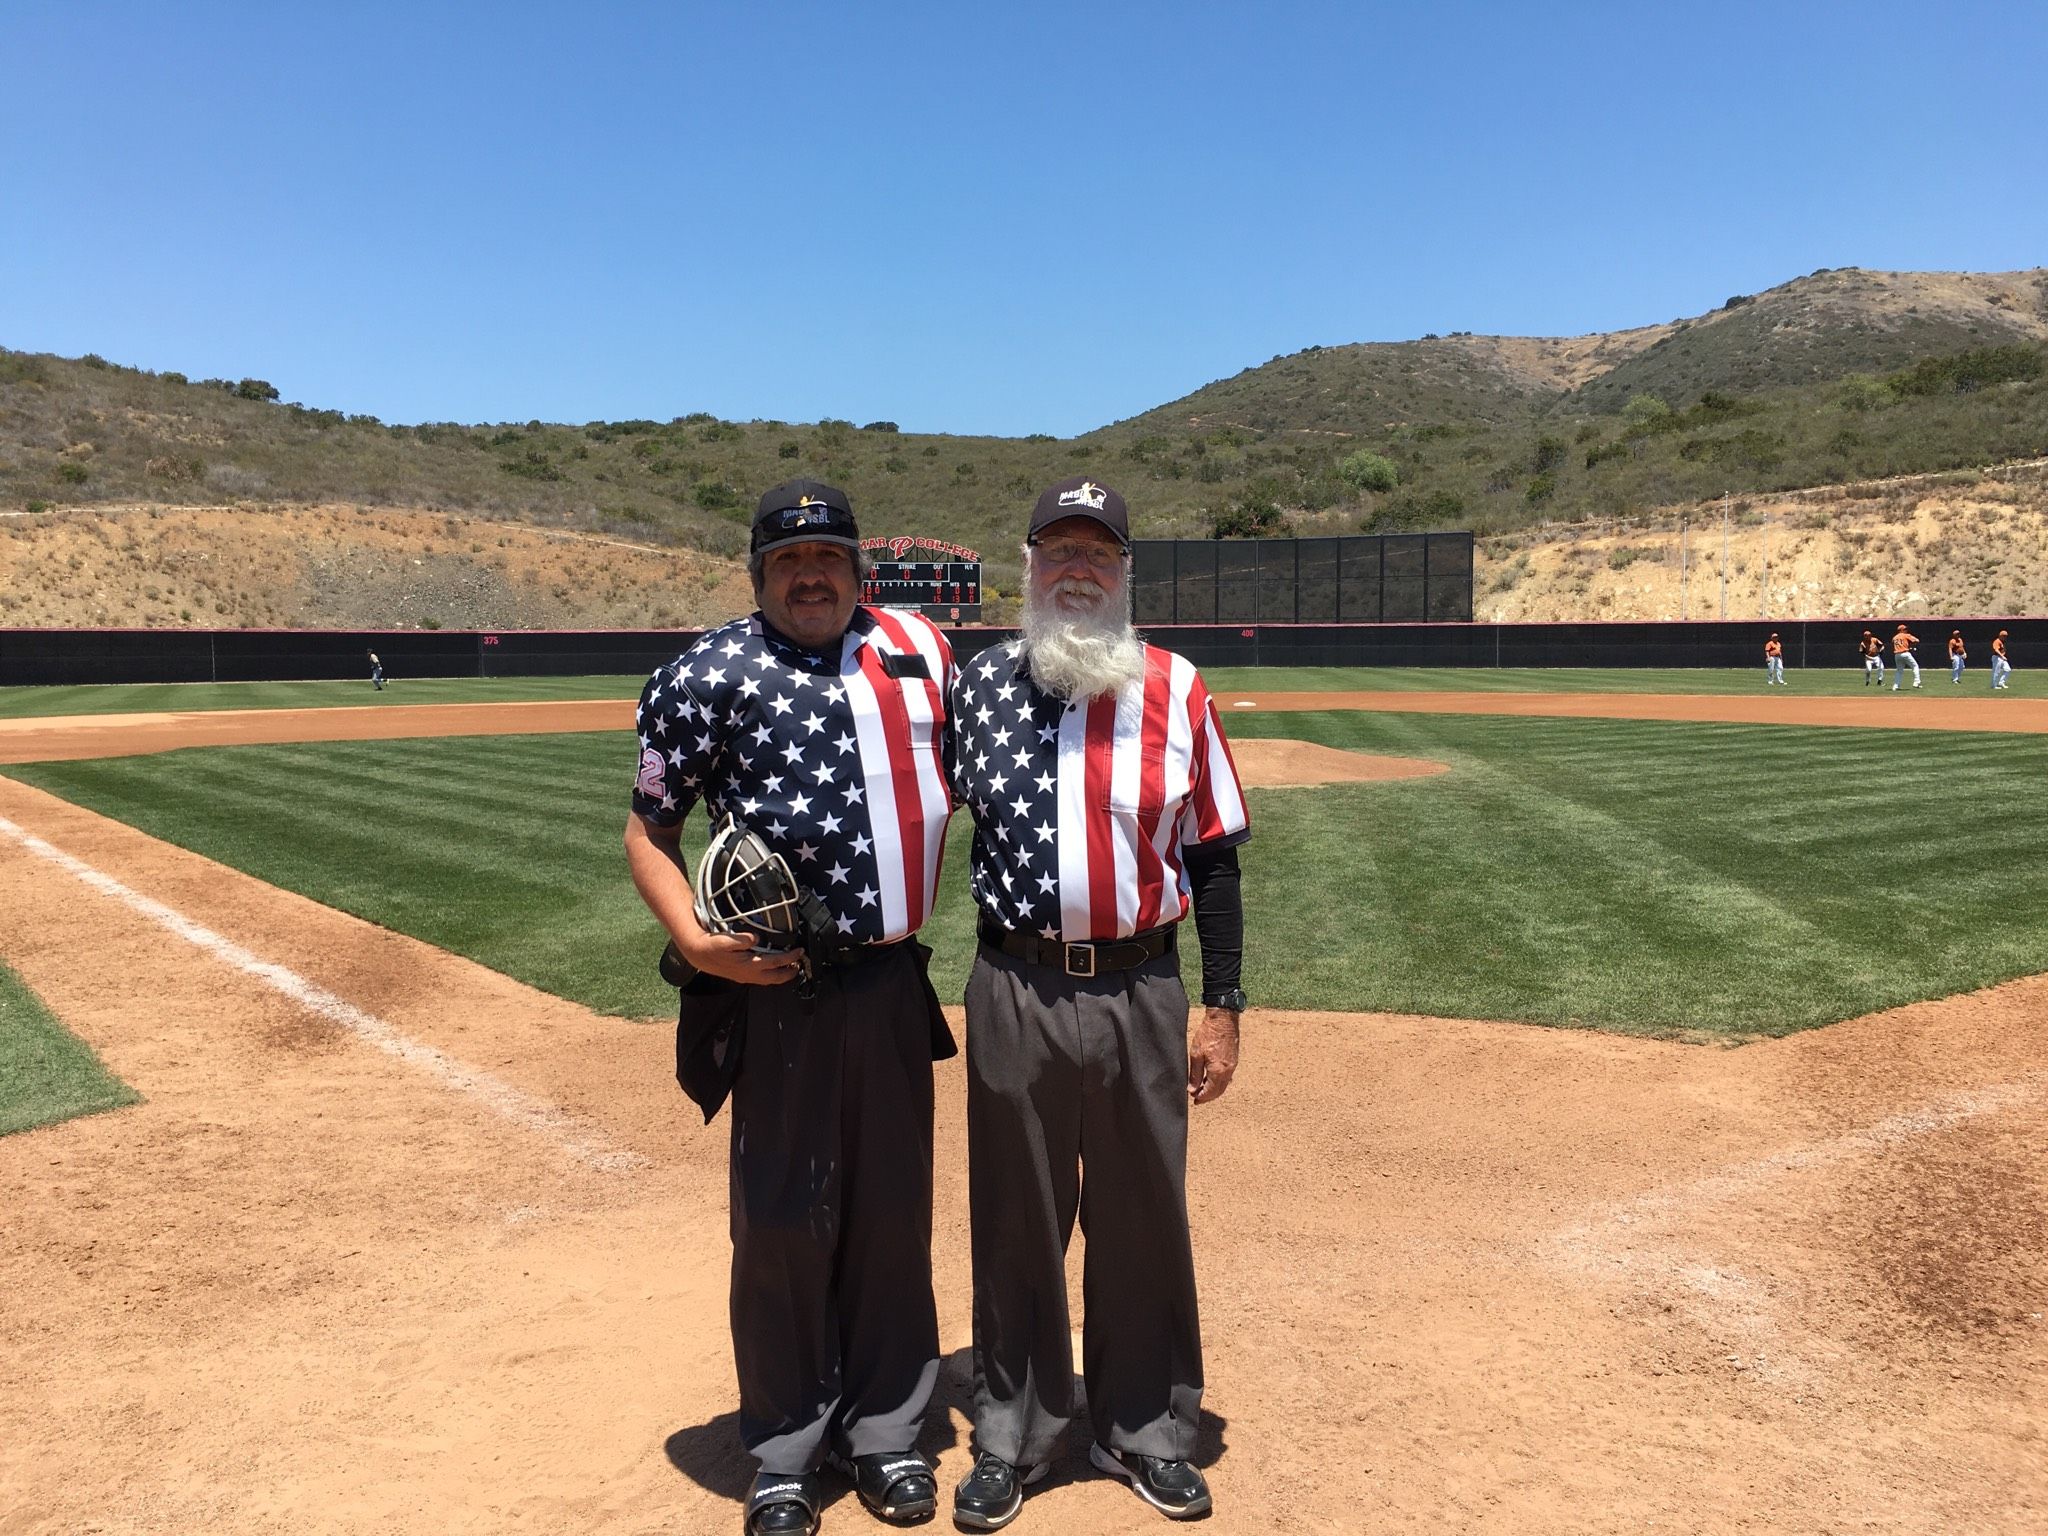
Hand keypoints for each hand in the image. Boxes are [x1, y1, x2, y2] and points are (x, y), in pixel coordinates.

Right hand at [680, 928, 803, 987]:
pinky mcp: (743, 976)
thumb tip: (754, 938)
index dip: (789, 958)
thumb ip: (740, 940)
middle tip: (800, 964)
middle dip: (790, 972)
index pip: (774, 962)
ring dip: (782, 975)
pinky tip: (774, 969)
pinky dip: (772, 975)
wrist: (698, 954)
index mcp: (747, 965)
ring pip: (769, 980)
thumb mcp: (724, 940)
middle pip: (776, 977)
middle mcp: (749, 974)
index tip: (799, 950)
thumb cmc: (712, 946)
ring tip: (792, 968)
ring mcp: (746, 977)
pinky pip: (762, 979)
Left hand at [1188, 1006, 1240, 1104]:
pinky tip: (1211, 1080)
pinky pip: (1227, 1077)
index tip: (1193, 1100)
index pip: (1210, 1092)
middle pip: (1218, 1091)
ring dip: (1213, 1090)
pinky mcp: (1234, 1060)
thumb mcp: (1196, 1055)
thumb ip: (1195, 1074)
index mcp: (1218, 1071)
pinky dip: (1219, 1083)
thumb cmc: (1208, 1035)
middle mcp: (1228, 1071)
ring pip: (1223, 1085)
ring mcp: (1232, 1066)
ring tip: (1202, 1090)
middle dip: (1208, 1097)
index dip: (1201, 1097)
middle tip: (1197, 1098)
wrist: (1223, 1020)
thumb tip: (1192, 1089)